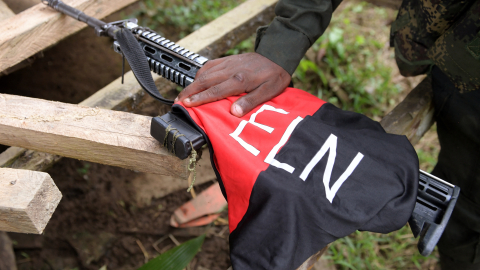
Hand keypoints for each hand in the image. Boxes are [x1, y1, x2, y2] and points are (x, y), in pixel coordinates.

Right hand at [175, 52, 290, 116]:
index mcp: (239, 80)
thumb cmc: (274, 76)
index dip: (199, 99)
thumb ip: (251, 101)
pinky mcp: (227, 59)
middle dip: (189, 92)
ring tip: (183, 94)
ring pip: (204, 73)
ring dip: (192, 84)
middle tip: (178, 102)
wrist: (277, 55)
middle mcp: (230, 70)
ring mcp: (227, 63)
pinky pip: (209, 65)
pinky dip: (200, 73)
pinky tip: (196, 80)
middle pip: (204, 81)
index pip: (214, 91)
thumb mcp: (268, 92)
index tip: (186, 105)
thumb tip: (234, 112)